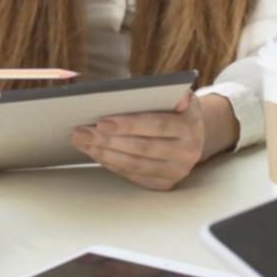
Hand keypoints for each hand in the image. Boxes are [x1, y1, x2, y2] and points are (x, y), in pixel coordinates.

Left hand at [70, 91, 232, 190]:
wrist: (194, 136)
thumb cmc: (176, 111)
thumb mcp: (180, 95)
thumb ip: (172, 91)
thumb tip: (176, 95)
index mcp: (190, 127)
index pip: (157, 126)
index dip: (129, 125)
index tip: (101, 122)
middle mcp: (187, 153)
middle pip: (142, 148)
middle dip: (108, 140)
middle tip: (81, 132)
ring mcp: (177, 172)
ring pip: (134, 164)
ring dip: (104, 153)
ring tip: (82, 142)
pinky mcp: (165, 184)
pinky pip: (133, 176)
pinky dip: (111, 164)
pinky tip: (95, 153)